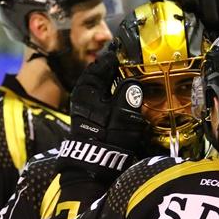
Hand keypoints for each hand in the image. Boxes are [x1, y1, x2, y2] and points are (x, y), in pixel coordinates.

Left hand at [60, 53, 146, 181]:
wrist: (95, 167)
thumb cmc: (108, 138)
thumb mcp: (123, 113)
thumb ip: (129, 93)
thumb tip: (132, 80)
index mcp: (87, 89)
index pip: (101, 64)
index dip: (115, 57)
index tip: (128, 51)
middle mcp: (84, 96)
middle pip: (101, 76)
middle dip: (116, 69)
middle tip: (135, 62)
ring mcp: (86, 109)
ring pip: (103, 88)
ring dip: (117, 83)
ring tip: (135, 77)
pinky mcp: (92, 120)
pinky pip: (105, 100)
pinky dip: (115, 95)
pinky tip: (128, 96)